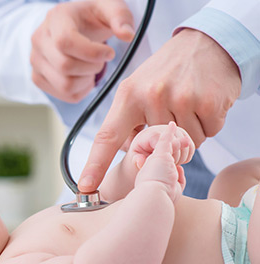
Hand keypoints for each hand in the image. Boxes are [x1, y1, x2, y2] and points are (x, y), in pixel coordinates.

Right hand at [30, 0, 133, 102]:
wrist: (74, 25)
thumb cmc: (92, 16)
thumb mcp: (110, 7)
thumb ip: (121, 17)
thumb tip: (128, 35)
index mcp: (55, 18)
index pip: (65, 41)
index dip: (91, 53)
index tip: (109, 52)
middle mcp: (39, 39)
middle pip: (65, 66)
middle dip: (92, 67)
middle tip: (102, 59)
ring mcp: (35, 61)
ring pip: (64, 85)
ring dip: (87, 81)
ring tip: (92, 67)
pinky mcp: (38, 78)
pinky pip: (63, 95)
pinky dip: (80, 90)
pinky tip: (85, 76)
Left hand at [79, 28, 241, 192]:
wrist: (205, 43)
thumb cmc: (166, 71)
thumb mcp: (137, 88)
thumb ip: (129, 122)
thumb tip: (135, 158)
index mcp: (128, 96)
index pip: (107, 137)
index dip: (95, 164)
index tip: (86, 187)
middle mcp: (151, 96)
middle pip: (155, 148)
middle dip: (163, 142)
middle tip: (170, 114)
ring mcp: (181, 98)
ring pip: (184, 145)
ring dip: (188, 133)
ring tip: (187, 105)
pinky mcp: (209, 102)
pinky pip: (208, 134)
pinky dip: (208, 124)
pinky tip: (203, 103)